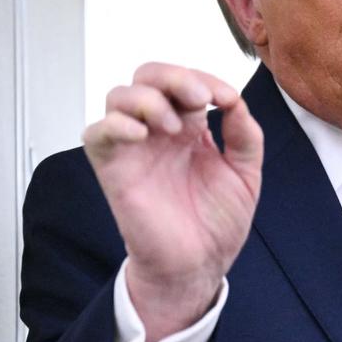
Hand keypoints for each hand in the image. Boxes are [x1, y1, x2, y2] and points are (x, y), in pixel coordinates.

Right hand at [83, 62, 263, 341]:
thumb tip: (234, 101)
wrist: (200, 264)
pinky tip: (141, 134)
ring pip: (119, 95)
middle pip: (148, 76)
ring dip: (147, 98)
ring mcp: (134, 147)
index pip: (186, 82)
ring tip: (172, 126)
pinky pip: (96, 133)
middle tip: (199, 99)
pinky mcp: (113, 169)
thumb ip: (245, 135)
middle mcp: (159, 131)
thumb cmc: (217, 223)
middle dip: (173, 77)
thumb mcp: (245, 174)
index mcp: (190, 128)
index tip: (227, 99)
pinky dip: (115, 124)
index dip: (205, 79)